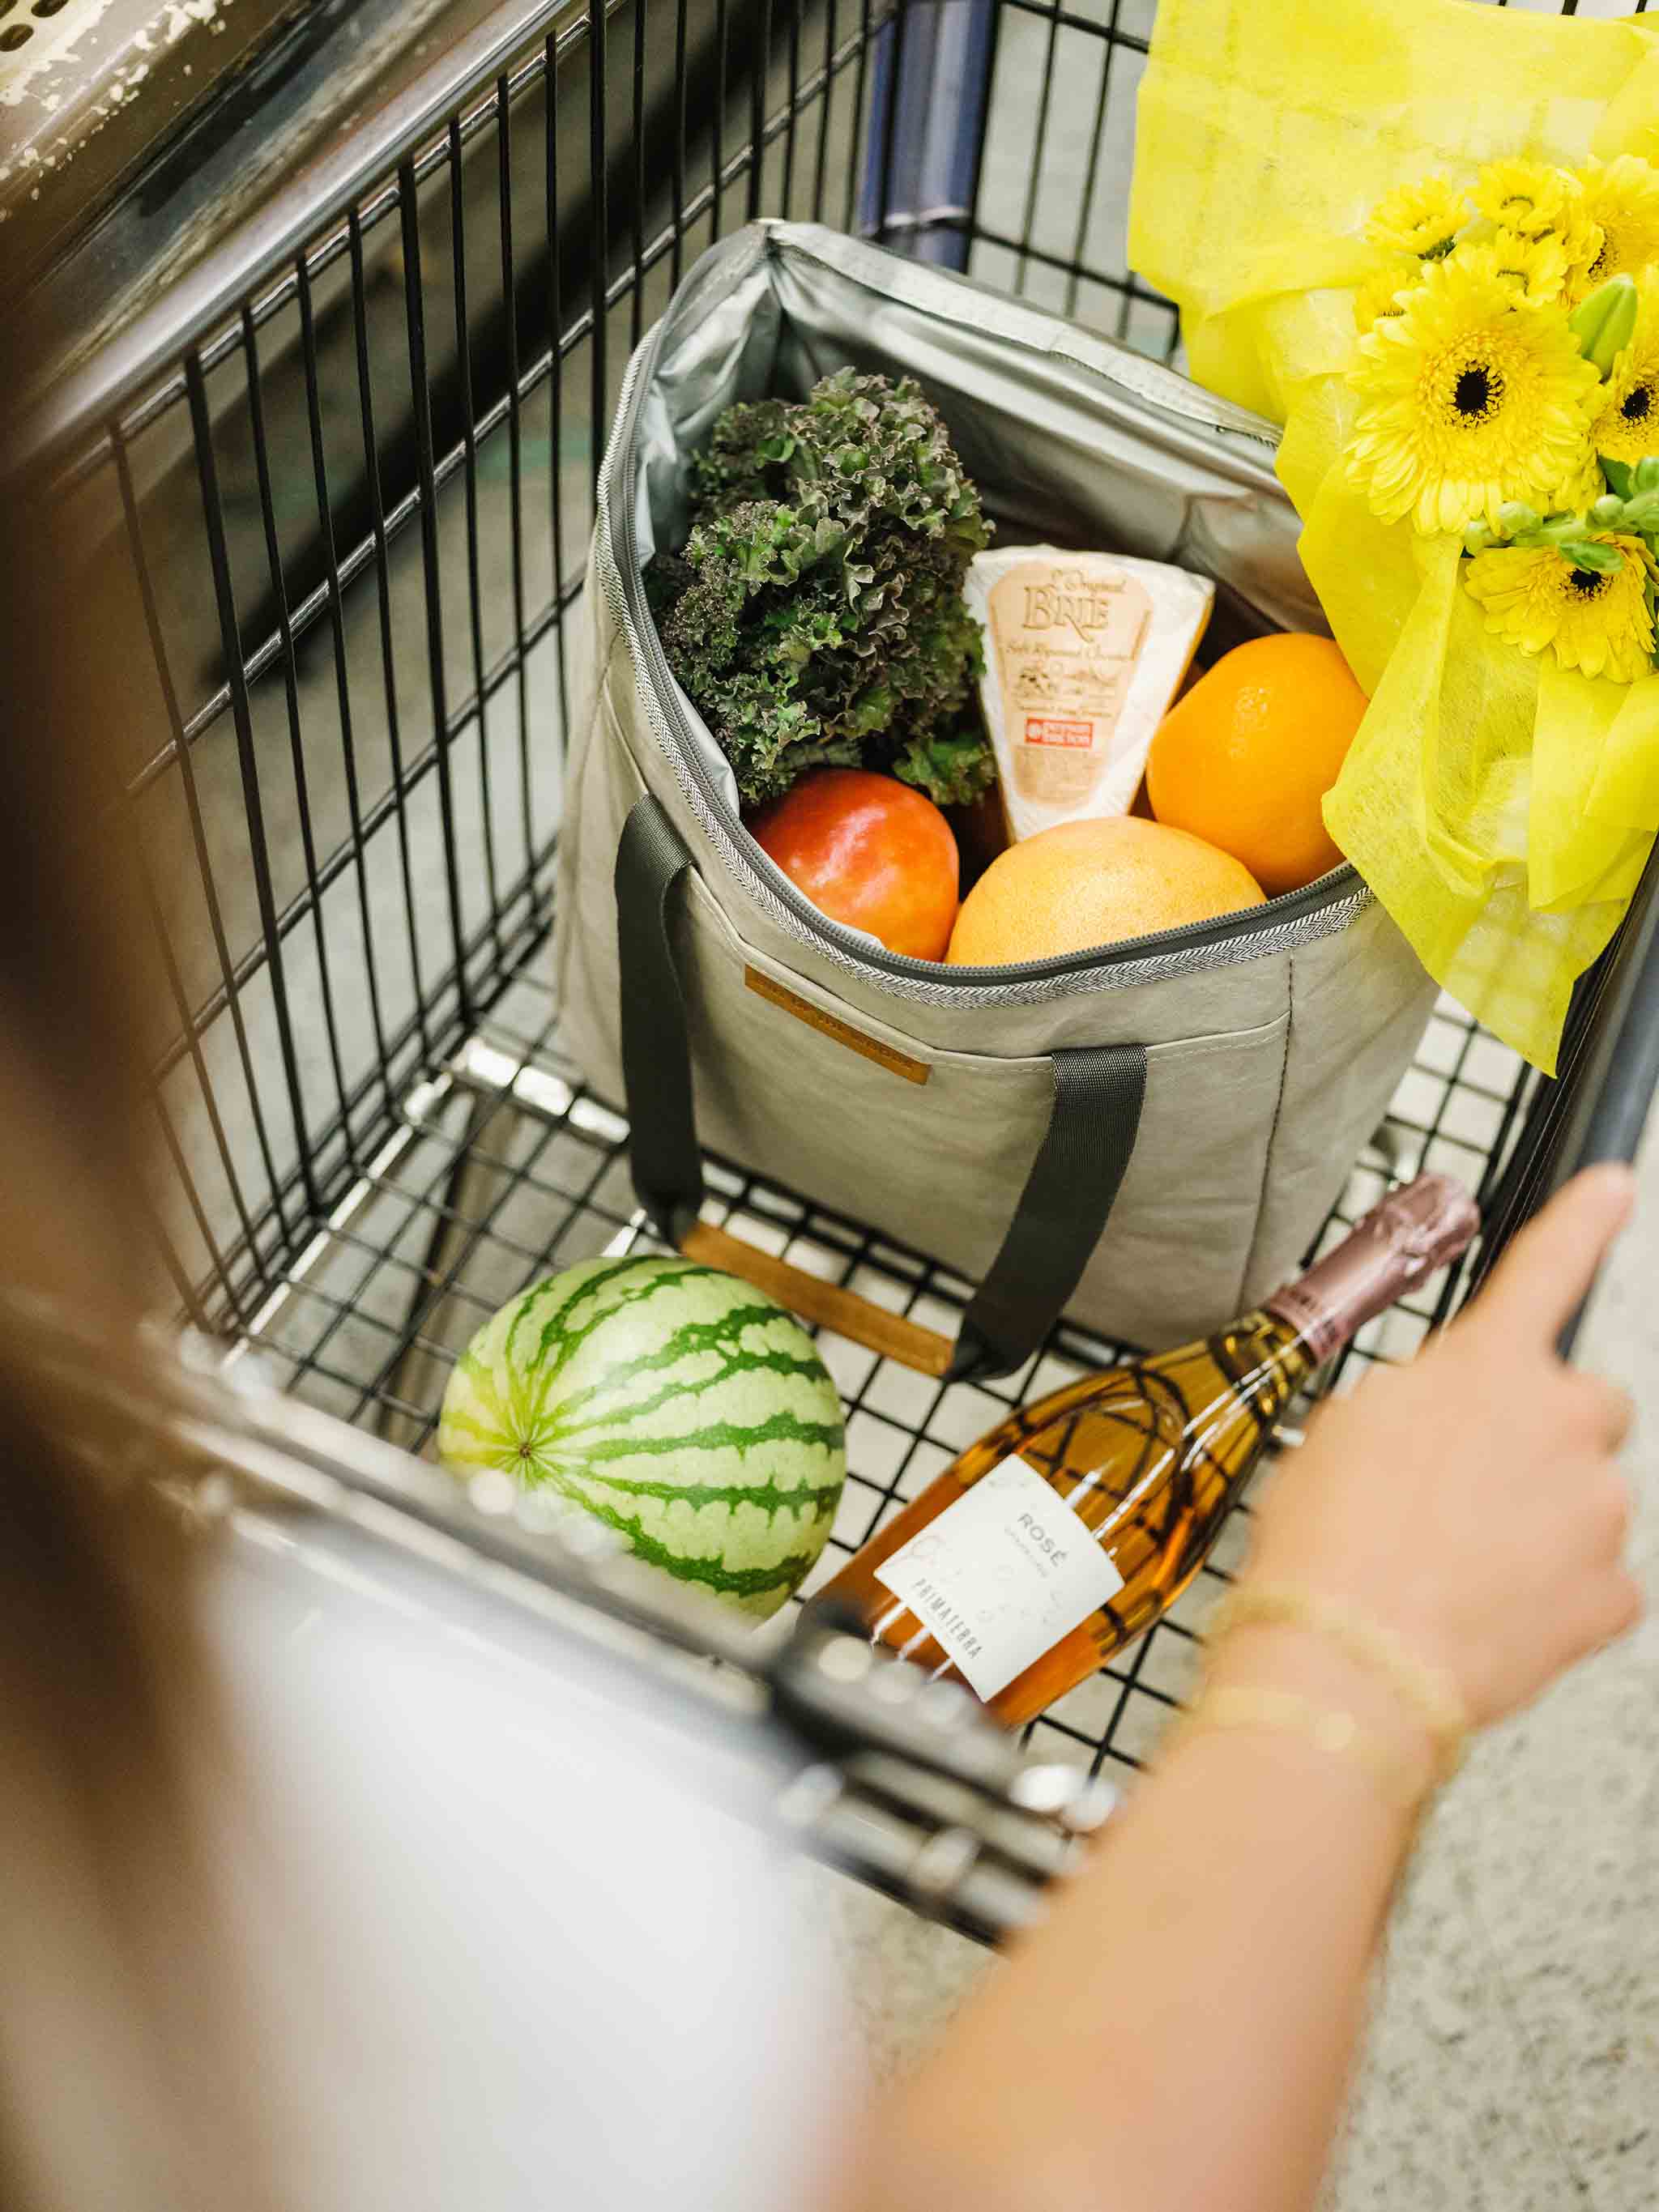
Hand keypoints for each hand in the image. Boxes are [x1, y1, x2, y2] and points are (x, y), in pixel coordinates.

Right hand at [1242, 1165, 1641, 1733]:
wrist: (1351, 1661)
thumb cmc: (1330, 1546)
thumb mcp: (1346, 1432)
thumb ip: (1417, 1401)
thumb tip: (1441, 1421)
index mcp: (1486, 1367)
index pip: (1547, 1268)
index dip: (1584, 1220)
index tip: (1610, 1188)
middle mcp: (1561, 1424)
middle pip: (1582, 1407)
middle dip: (1545, 1437)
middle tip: (1472, 1486)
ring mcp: (1597, 1511)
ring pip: (1584, 1500)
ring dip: (1538, 1523)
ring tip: (1453, 1566)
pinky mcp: (1614, 1595)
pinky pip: (1594, 1583)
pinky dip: (1551, 1598)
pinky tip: (1486, 1612)